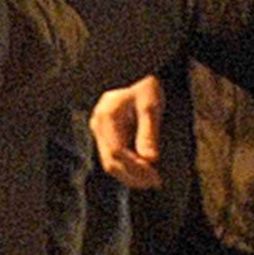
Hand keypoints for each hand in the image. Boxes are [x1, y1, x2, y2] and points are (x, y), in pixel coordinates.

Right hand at [91, 75, 164, 189]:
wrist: (135, 71)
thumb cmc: (143, 84)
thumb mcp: (150, 106)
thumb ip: (149, 133)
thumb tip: (150, 159)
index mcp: (107, 116)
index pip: (116, 152)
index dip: (135, 168)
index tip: (154, 175)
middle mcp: (98, 124)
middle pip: (110, 161)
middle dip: (133, 176)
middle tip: (155, 183)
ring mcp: (99, 129)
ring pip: (109, 161)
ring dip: (130, 174)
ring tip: (151, 180)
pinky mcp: (104, 132)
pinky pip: (112, 155)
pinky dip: (127, 166)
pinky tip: (142, 170)